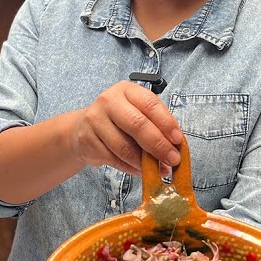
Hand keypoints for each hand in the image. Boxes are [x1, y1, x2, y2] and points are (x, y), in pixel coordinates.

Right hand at [68, 80, 182, 174]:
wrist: (82, 128)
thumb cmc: (117, 121)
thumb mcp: (136, 113)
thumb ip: (155, 126)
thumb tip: (175, 149)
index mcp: (126, 90)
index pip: (150, 104)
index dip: (166, 123)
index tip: (178, 140)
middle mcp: (108, 101)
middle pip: (137, 124)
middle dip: (158, 145)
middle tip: (172, 159)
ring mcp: (95, 120)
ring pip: (124, 147)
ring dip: (144, 162)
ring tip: (157, 169)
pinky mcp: (87, 140)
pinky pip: (113, 159)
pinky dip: (130, 168)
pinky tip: (139, 170)